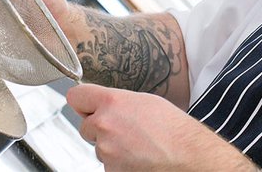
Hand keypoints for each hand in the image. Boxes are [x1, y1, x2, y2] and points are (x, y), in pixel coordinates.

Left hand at [66, 84, 256, 170]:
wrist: (186, 154)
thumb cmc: (172, 127)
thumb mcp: (145, 101)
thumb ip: (118, 101)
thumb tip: (103, 104)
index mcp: (111, 102)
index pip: (76, 97)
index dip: (83, 102)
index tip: (88, 106)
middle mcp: (104, 125)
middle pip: (85, 125)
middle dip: (99, 128)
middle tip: (124, 128)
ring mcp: (105, 149)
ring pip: (98, 146)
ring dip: (111, 146)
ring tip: (137, 143)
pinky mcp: (110, 169)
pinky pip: (107, 163)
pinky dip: (119, 161)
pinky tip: (137, 156)